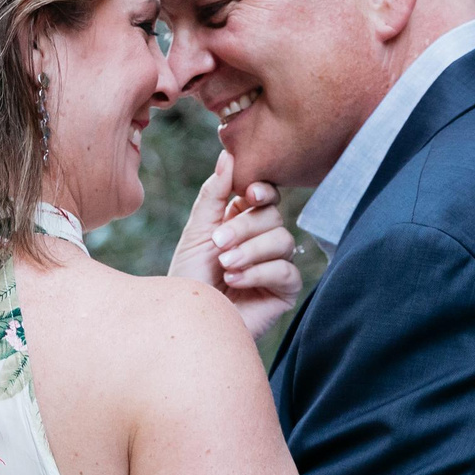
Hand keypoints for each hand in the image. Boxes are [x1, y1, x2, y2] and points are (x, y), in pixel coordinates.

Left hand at [169, 150, 302, 341]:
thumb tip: (228, 154)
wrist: (188, 320)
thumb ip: (213, 193)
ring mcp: (276, 265)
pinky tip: (235, 281)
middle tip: (218, 245)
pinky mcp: (284, 291)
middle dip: (244, 228)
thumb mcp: (197, 231)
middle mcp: (263, 241)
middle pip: (273, 216)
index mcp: (243, 221)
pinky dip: (258, 272)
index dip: (262, 191)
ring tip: (225, 266)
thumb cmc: (189, 278)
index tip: (248, 194)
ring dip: (250, 251)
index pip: (266, 196)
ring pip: (282, 240)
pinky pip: (286, 270)